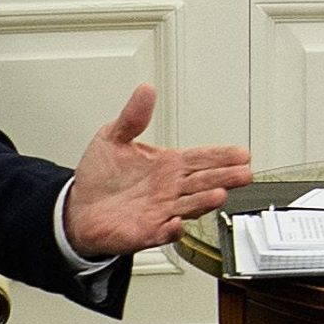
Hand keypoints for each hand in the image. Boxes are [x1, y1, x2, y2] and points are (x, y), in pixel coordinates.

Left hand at [62, 84, 252, 255]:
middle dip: (225, 177)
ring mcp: (161, 211)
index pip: (201, 158)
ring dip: (204, 201)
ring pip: (190, 206)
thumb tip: (145, 90)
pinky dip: (171, 229)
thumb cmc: (100, 177)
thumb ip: (132, 116)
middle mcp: (169, 189)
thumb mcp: (112, 137)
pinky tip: (177, 222)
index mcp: (167, 165)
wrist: (79, 208)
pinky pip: (163, 233)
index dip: (222, 155)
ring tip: (219, 194)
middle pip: (204, 181)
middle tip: (244, 173)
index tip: (241, 153)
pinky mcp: (146, 232)